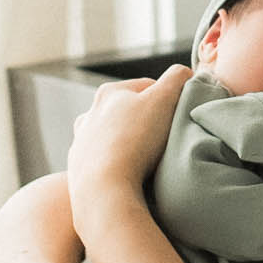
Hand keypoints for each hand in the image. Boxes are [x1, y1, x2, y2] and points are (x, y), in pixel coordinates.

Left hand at [66, 64, 190, 220]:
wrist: (103, 189)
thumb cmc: (135, 141)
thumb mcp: (164, 100)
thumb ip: (177, 79)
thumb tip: (184, 73)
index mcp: (109, 93)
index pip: (147, 86)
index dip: (168, 99)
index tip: (179, 116)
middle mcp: (89, 114)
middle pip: (128, 112)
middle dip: (146, 122)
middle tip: (165, 140)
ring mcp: (81, 143)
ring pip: (112, 137)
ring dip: (128, 144)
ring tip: (146, 160)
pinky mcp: (77, 170)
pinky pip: (102, 163)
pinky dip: (114, 166)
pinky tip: (128, 176)